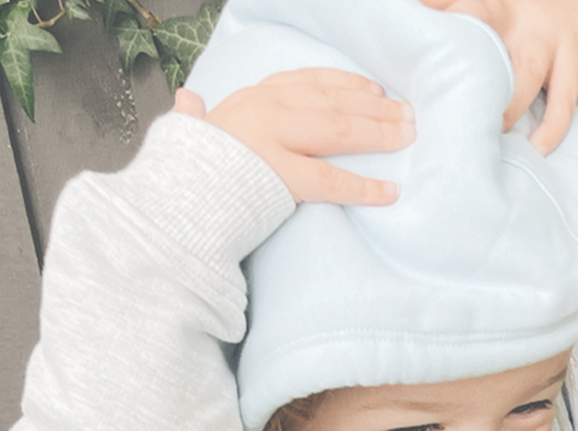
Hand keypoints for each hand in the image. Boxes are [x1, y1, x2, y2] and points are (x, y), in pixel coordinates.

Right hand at [174, 70, 414, 204]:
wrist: (170, 201)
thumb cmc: (182, 173)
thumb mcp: (188, 132)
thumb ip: (194, 115)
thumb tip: (187, 100)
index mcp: (250, 99)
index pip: (308, 81)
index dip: (346, 84)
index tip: (374, 89)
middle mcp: (265, 111)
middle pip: (333, 102)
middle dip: (375, 107)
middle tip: (407, 115)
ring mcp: (274, 142)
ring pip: (339, 131)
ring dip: (379, 133)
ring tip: (407, 137)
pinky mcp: (281, 178)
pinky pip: (332, 182)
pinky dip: (364, 187)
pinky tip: (389, 191)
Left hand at [418, 0, 577, 153]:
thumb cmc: (524, 32)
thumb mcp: (497, 22)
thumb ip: (462, 32)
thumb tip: (411, 48)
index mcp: (494, 5)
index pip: (462, 4)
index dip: (438, 7)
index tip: (414, 14)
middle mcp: (520, 16)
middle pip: (489, 25)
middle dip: (468, 54)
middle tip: (446, 94)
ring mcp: (549, 40)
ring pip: (526, 74)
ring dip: (507, 108)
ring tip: (490, 135)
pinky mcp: (573, 66)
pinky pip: (562, 104)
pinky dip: (549, 130)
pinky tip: (535, 148)